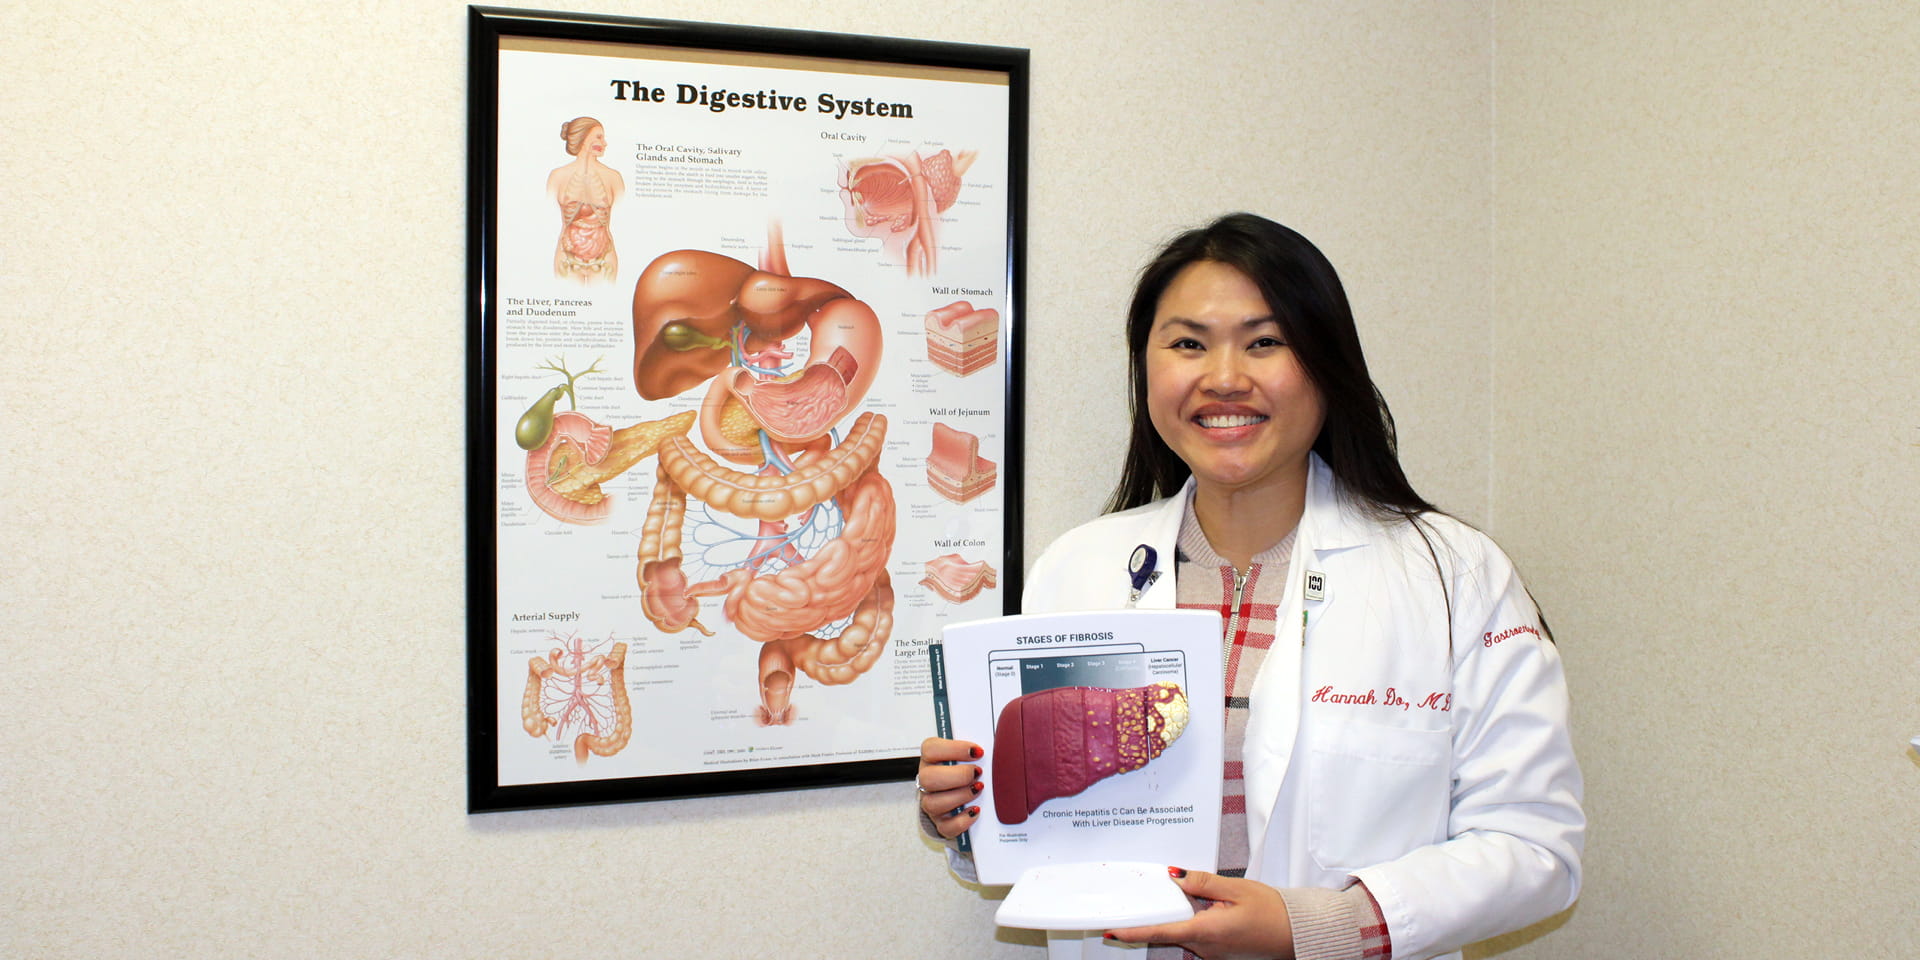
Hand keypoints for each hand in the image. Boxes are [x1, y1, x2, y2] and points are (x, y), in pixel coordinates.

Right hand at [917, 737, 982, 838]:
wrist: (963, 794)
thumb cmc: (966, 770)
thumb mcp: (969, 755)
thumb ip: (977, 749)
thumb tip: (999, 744)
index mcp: (931, 759)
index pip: (931, 749)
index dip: (954, 749)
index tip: (977, 752)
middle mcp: (927, 780)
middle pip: (928, 778)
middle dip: (958, 776)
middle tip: (977, 773)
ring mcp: (931, 802)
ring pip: (932, 804)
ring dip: (960, 797)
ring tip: (978, 790)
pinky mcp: (940, 822)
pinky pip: (945, 827)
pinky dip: (962, 821)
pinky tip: (975, 811)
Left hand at [1106, 868, 1294, 959]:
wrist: (1298, 935)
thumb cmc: (1272, 912)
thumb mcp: (1237, 889)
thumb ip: (1202, 883)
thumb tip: (1175, 878)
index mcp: (1206, 932)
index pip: (1160, 932)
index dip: (1132, 932)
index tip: (1111, 930)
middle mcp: (1206, 948)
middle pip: (1172, 928)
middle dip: (1167, 910)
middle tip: (1165, 891)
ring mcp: (1213, 954)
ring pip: (1187, 931)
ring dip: (1188, 914)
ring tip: (1212, 898)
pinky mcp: (1220, 953)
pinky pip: (1200, 935)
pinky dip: (1199, 920)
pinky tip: (1216, 908)